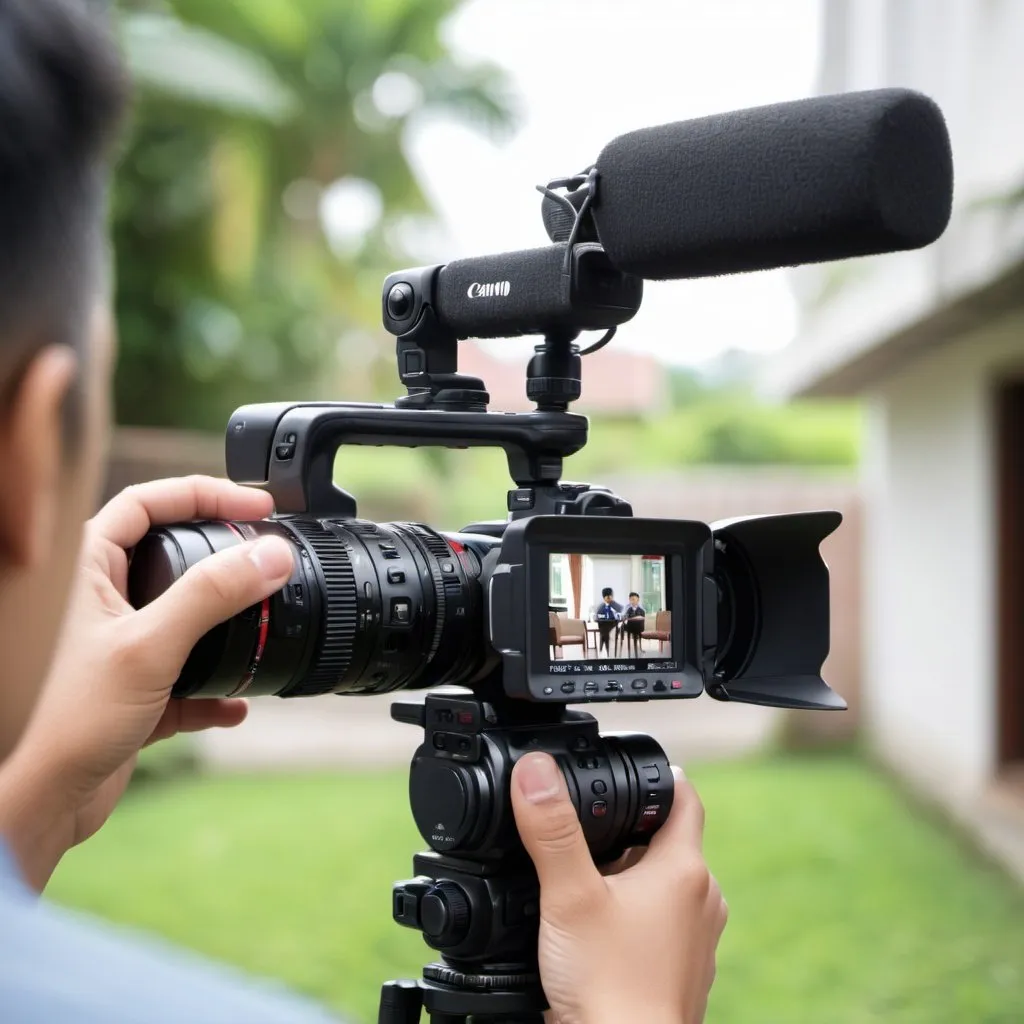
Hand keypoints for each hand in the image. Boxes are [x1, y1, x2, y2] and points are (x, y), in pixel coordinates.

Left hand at [0, 476, 294, 890]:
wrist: (45, 802)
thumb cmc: (68, 719)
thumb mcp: (150, 646)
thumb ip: (212, 594)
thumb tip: (272, 554)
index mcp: (86, 568)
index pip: (149, 502)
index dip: (206, 494)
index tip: (258, 507)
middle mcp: (102, 599)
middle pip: (174, 553)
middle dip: (225, 557)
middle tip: (270, 556)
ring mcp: (119, 643)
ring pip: (186, 615)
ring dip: (227, 626)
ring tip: (264, 627)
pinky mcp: (133, 689)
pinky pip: (187, 675)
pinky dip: (215, 688)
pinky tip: (235, 706)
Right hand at [511, 754, 725, 1023]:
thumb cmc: (611, 990)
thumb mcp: (569, 896)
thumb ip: (551, 830)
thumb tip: (536, 770)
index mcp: (684, 870)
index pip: (683, 797)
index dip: (654, 775)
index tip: (624, 770)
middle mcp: (701, 901)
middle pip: (666, 841)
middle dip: (626, 831)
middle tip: (580, 831)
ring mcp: (695, 940)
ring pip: (661, 885)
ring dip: (627, 876)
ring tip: (580, 882)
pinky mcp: (680, 971)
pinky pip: (658, 924)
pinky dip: (630, 915)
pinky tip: (593, 930)